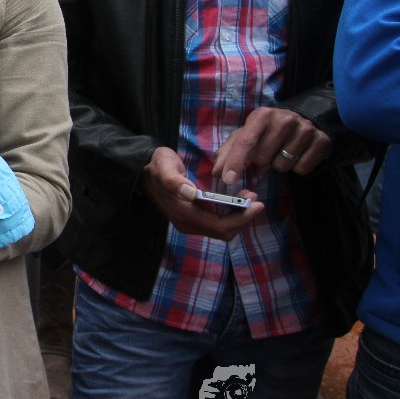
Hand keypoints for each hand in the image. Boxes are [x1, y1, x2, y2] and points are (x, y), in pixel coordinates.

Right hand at [141, 147, 262, 241]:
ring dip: (239, 217)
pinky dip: (231, 216)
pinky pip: (216, 225)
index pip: (219, 225)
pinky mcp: (191, 220)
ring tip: (249, 198)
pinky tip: (236, 202)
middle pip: (223, 232)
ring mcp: (188, 224)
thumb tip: (190, 194)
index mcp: (183, 213)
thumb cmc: (157, 166)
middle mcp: (187, 223)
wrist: (143, 173)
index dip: (241, 218)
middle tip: (256, 199)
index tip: (256, 203)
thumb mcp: (164, 167)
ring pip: (222, 230)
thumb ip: (174, 180)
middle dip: (243, 218)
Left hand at [212, 107, 331, 187]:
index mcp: (262, 115)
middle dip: (263, 161)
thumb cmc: (269, 130)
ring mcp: (305, 129)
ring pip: (283, 167)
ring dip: (280, 165)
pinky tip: (299, 154)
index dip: (235, 162)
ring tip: (284, 151)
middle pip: (263, 159)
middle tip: (270, 150)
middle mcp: (285, 119)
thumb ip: (229, 151)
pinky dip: (298, 168)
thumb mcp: (248, 133)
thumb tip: (217, 171)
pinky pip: (302, 169)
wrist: (306, 120)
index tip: (227, 180)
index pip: (245, 141)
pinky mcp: (322, 141)